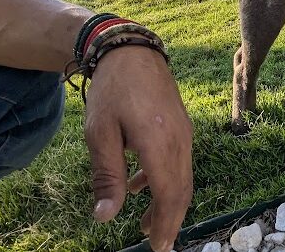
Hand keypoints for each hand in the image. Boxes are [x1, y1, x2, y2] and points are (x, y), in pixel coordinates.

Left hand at [83, 46, 192, 251]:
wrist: (132, 52)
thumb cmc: (113, 91)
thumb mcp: (100, 134)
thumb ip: (107, 176)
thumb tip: (105, 216)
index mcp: (160, 144)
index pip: (169, 194)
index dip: (165, 224)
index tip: (158, 247)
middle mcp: (179, 141)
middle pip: (181, 190)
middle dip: (169, 219)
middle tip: (156, 243)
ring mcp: (183, 133)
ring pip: (182, 177)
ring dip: (167, 202)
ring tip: (147, 222)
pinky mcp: (180, 127)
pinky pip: (178, 162)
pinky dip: (165, 181)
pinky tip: (140, 187)